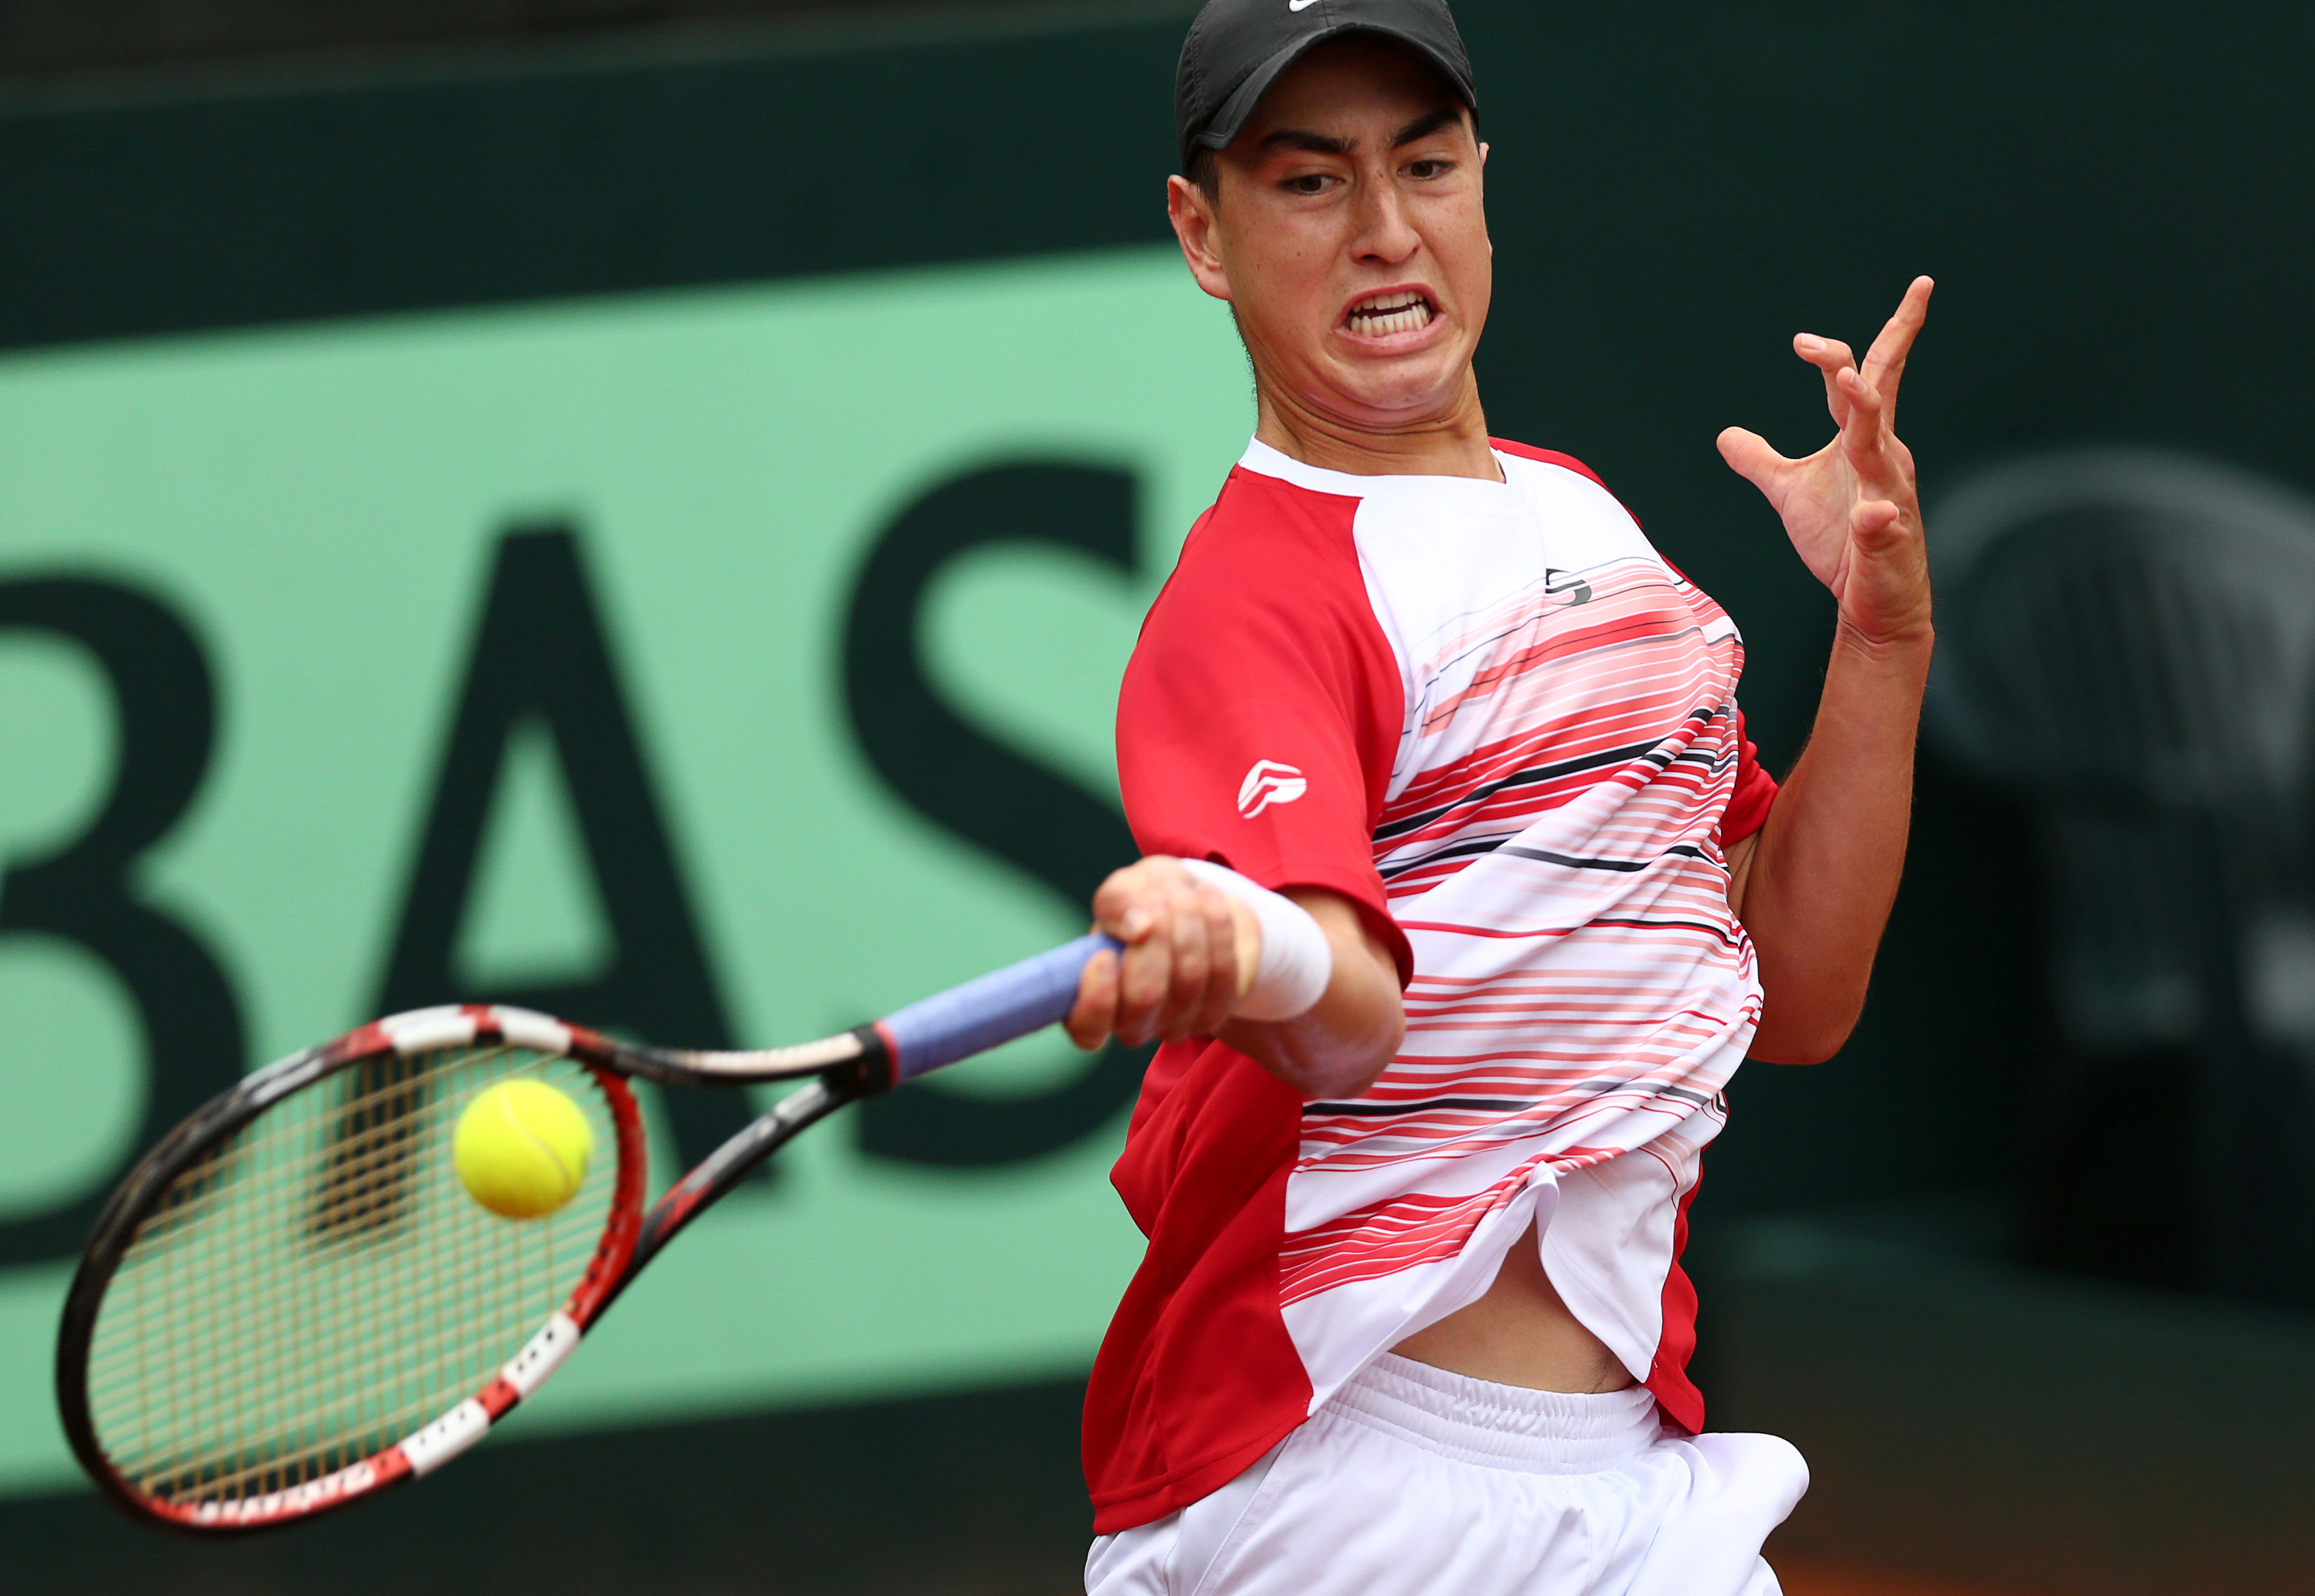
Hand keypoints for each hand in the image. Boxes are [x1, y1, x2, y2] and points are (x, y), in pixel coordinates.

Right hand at [1064, 857, 1256, 1050]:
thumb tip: (1138, 927)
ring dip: (1187, 923)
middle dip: (1155, 938)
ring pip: (1189, 978)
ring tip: (1181, 891)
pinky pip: (1222, 971)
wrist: (1193, 904)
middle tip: (1156, 898)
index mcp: (1094, 1002)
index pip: (1087, 1029)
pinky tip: (1208, 897)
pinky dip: (1217, 927)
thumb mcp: (1122, 891)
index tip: (1104, 955)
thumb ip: (1118, 903)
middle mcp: (1132, 1023)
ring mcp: (1176, 1023)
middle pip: (1144, 997)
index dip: (1096, 1000)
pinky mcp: (1215, 1012)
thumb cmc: (1143, 902)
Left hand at [1717, 277, 1933, 650]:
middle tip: (1812, 341)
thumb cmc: (1842, 541)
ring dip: (1864, 413)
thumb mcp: (1790, 492)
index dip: (1864, 342)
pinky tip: (1872, 514)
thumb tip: (1726, 435)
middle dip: (1851, 362)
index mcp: (1863, 440)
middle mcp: (1881, 458)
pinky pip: (1882, 524)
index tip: (1819, 328)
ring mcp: (1888, 496)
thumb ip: (1761, 461)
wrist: (1872, 599)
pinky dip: (1876, 518)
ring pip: (1878, 447)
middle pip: (1874, 395)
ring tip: (1847, 383)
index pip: (1871, 378)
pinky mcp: (1887, 539)